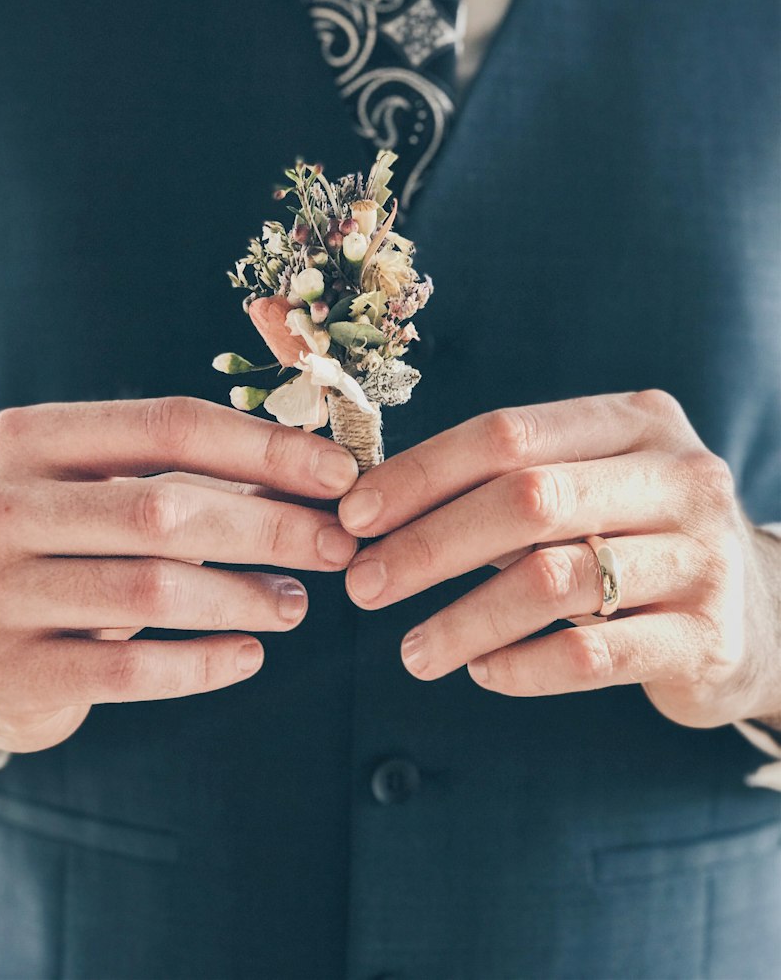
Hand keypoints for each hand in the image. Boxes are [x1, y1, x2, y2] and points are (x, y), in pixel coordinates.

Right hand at [0, 397, 358, 753]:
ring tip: (297, 603)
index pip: (166, 424)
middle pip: (163, 507)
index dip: (262, 448)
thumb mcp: (110, 495)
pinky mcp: (8, 673)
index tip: (340, 473)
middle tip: (337, 546)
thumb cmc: (69, 550)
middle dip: (268, 526)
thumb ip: (197, 477)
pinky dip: (204, 663)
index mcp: (25, 439)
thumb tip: (323, 473)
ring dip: (245, 596)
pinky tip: (249, 654)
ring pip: (152, 588)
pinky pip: (131, 670)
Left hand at [338, 390, 780, 730]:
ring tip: (412, 651)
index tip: (355, 515)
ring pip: (553, 581)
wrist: (765, 613)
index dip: (422, 473)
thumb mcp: (591, 484)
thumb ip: (507, 483)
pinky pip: (590, 655)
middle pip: (527, 500)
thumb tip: (375, 509)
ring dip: (464, 619)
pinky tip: (483, 671)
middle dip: (430, 545)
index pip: (508, 432)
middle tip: (364, 586)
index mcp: (635, 422)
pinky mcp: (706, 640)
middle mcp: (678, 478)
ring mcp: (700, 558)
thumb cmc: (638, 535)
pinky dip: (522, 667)